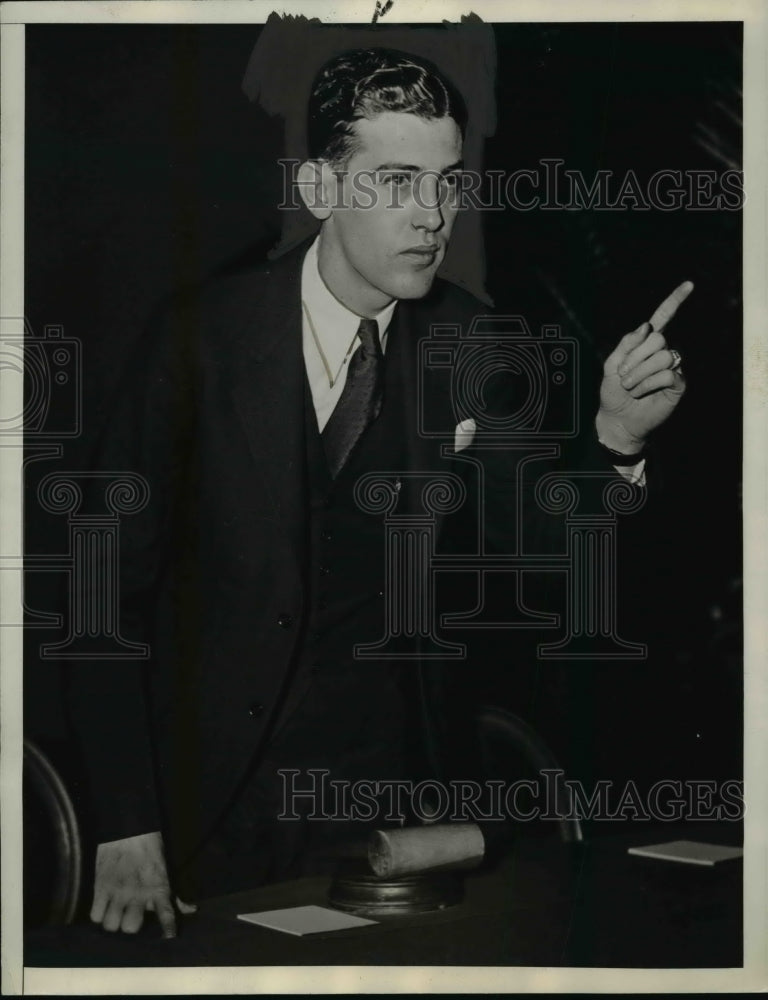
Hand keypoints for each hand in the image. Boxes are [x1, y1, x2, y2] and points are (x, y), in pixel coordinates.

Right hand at [90, 830, 195, 936]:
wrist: (129, 829)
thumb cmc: (150, 849)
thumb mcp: (166, 870)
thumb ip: (174, 894)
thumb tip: (190, 909)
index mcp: (158, 888)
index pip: (165, 913)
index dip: (167, 928)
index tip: (168, 938)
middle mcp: (138, 894)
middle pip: (131, 928)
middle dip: (130, 924)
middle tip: (129, 915)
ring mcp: (118, 892)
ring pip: (111, 925)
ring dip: (113, 921)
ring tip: (114, 912)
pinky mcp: (101, 887)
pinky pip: (95, 916)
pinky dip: (98, 914)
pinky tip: (102, 906)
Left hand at [596, 281, 692, 451]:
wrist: (617, 419)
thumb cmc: (613, 393)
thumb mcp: (611, 365)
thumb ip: (626, 344)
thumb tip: (646, 326)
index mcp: (645, 344)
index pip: (662, 318)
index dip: (674, 301)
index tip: (689, 285)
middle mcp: (661, 352)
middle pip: (658, 338)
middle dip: (635, 357)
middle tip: (623, 375)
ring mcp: (671, 367)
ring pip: (663, 356)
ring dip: (640, 372)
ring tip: (630, 385)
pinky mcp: (677, 384)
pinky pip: (667, 373)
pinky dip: (648, 383)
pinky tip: (640, 392)